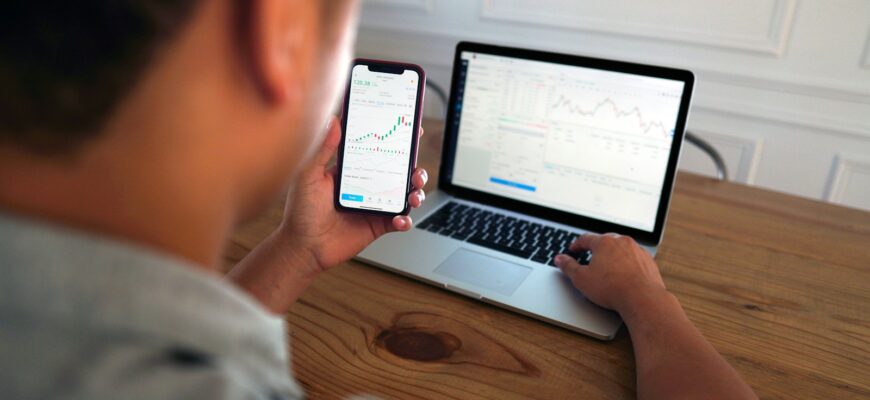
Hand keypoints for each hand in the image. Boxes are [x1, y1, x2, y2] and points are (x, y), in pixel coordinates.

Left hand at [278, 116, 427, 277]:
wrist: (304, 247)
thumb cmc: (301, 211)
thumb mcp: (309, 174)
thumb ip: (323, 148)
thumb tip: (333, 120)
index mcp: (353, 169)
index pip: (378, 149)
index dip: (396, 140)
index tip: (410, 130)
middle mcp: (367, 185)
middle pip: (399, 171)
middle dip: (414, 168)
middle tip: (416, 169)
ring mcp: (374, 205)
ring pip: (405, 194)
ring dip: (416, 192)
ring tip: (414, 194)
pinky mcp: (378, 225)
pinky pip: (400, 220)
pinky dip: (405, 220)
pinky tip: (400, 219)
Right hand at [554, 233, 666, 315]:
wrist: (642, 298)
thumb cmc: (612, 289)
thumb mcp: (582, 279)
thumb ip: (569, 267)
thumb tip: (560, 259)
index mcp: (604, 242)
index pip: (586, 239)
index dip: (577, 245)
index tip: (573, 250)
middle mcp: (622, 242)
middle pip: (605, 241)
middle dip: (596, 248)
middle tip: (589, 256)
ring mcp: (637, 251)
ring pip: (621, 248)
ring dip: (613, 255)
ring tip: (607, 267)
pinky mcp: (648, 261)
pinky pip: (634, 258)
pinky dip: (627, 263)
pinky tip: (624, 275)